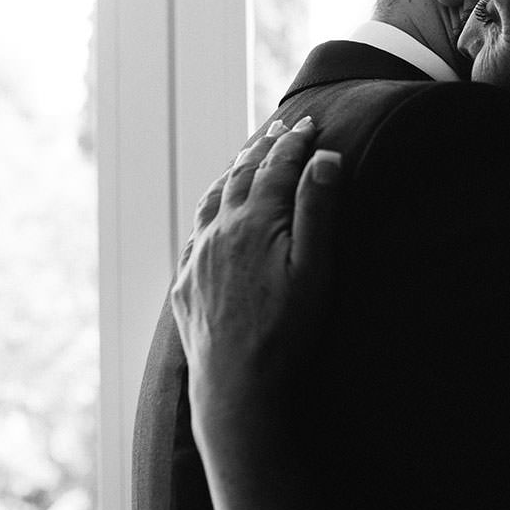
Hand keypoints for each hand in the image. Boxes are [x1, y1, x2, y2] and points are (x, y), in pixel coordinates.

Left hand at [169, 117, 344, 509]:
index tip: (307, 122)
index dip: (293, 142)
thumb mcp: (315, 269)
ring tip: (246, 157)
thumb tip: (324, 158)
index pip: (276, 167)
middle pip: (240, 175)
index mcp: (254, 223)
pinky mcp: (186, 283)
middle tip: (279, 127)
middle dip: (262, 147)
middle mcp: (219, 231)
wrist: (236, 387)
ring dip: (233, 172)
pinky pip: (196, 231)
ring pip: (212, 199)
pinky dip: (211, 208)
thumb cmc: (286, 331)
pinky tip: (215, 214)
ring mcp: (198, 257)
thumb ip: (317, 209)